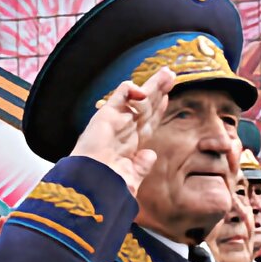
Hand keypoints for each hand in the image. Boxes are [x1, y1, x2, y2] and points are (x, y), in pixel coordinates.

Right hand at [69, 69, 175, 195]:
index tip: (166, 99)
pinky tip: (142, 88)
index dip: (157, 111)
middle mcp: (122, 132)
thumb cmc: (107, 187)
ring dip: (152, 86)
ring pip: (136, 99)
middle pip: (145, 107)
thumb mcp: (130, 179)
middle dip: (158, 92)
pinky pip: (120, 96)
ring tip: (167, 74)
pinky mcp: (106, 115)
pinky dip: (130, 89)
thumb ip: (141, 167)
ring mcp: (115, 122)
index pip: (146, 124)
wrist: (90, 185)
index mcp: (128, 146)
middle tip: (169, 75)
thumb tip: (150, 154)